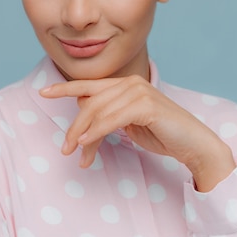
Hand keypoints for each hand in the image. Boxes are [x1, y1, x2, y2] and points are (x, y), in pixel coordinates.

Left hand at [39, 75, 236, 191]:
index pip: (88, 85)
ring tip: (76, 153)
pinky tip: (86, 144)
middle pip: (90, 103)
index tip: (43, 92)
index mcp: (125, 84)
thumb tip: (82, 113)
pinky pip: (112, 119)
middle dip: (74, 127)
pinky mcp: (146, 105)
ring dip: (84, 136)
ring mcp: (139, 92)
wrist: (193, 144)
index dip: (64, 88)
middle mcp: (130, 83)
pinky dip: (96, 132)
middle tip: (65, 149)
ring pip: (98, 113)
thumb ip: (107, 115)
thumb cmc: (161, 134)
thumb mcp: (128, 123)